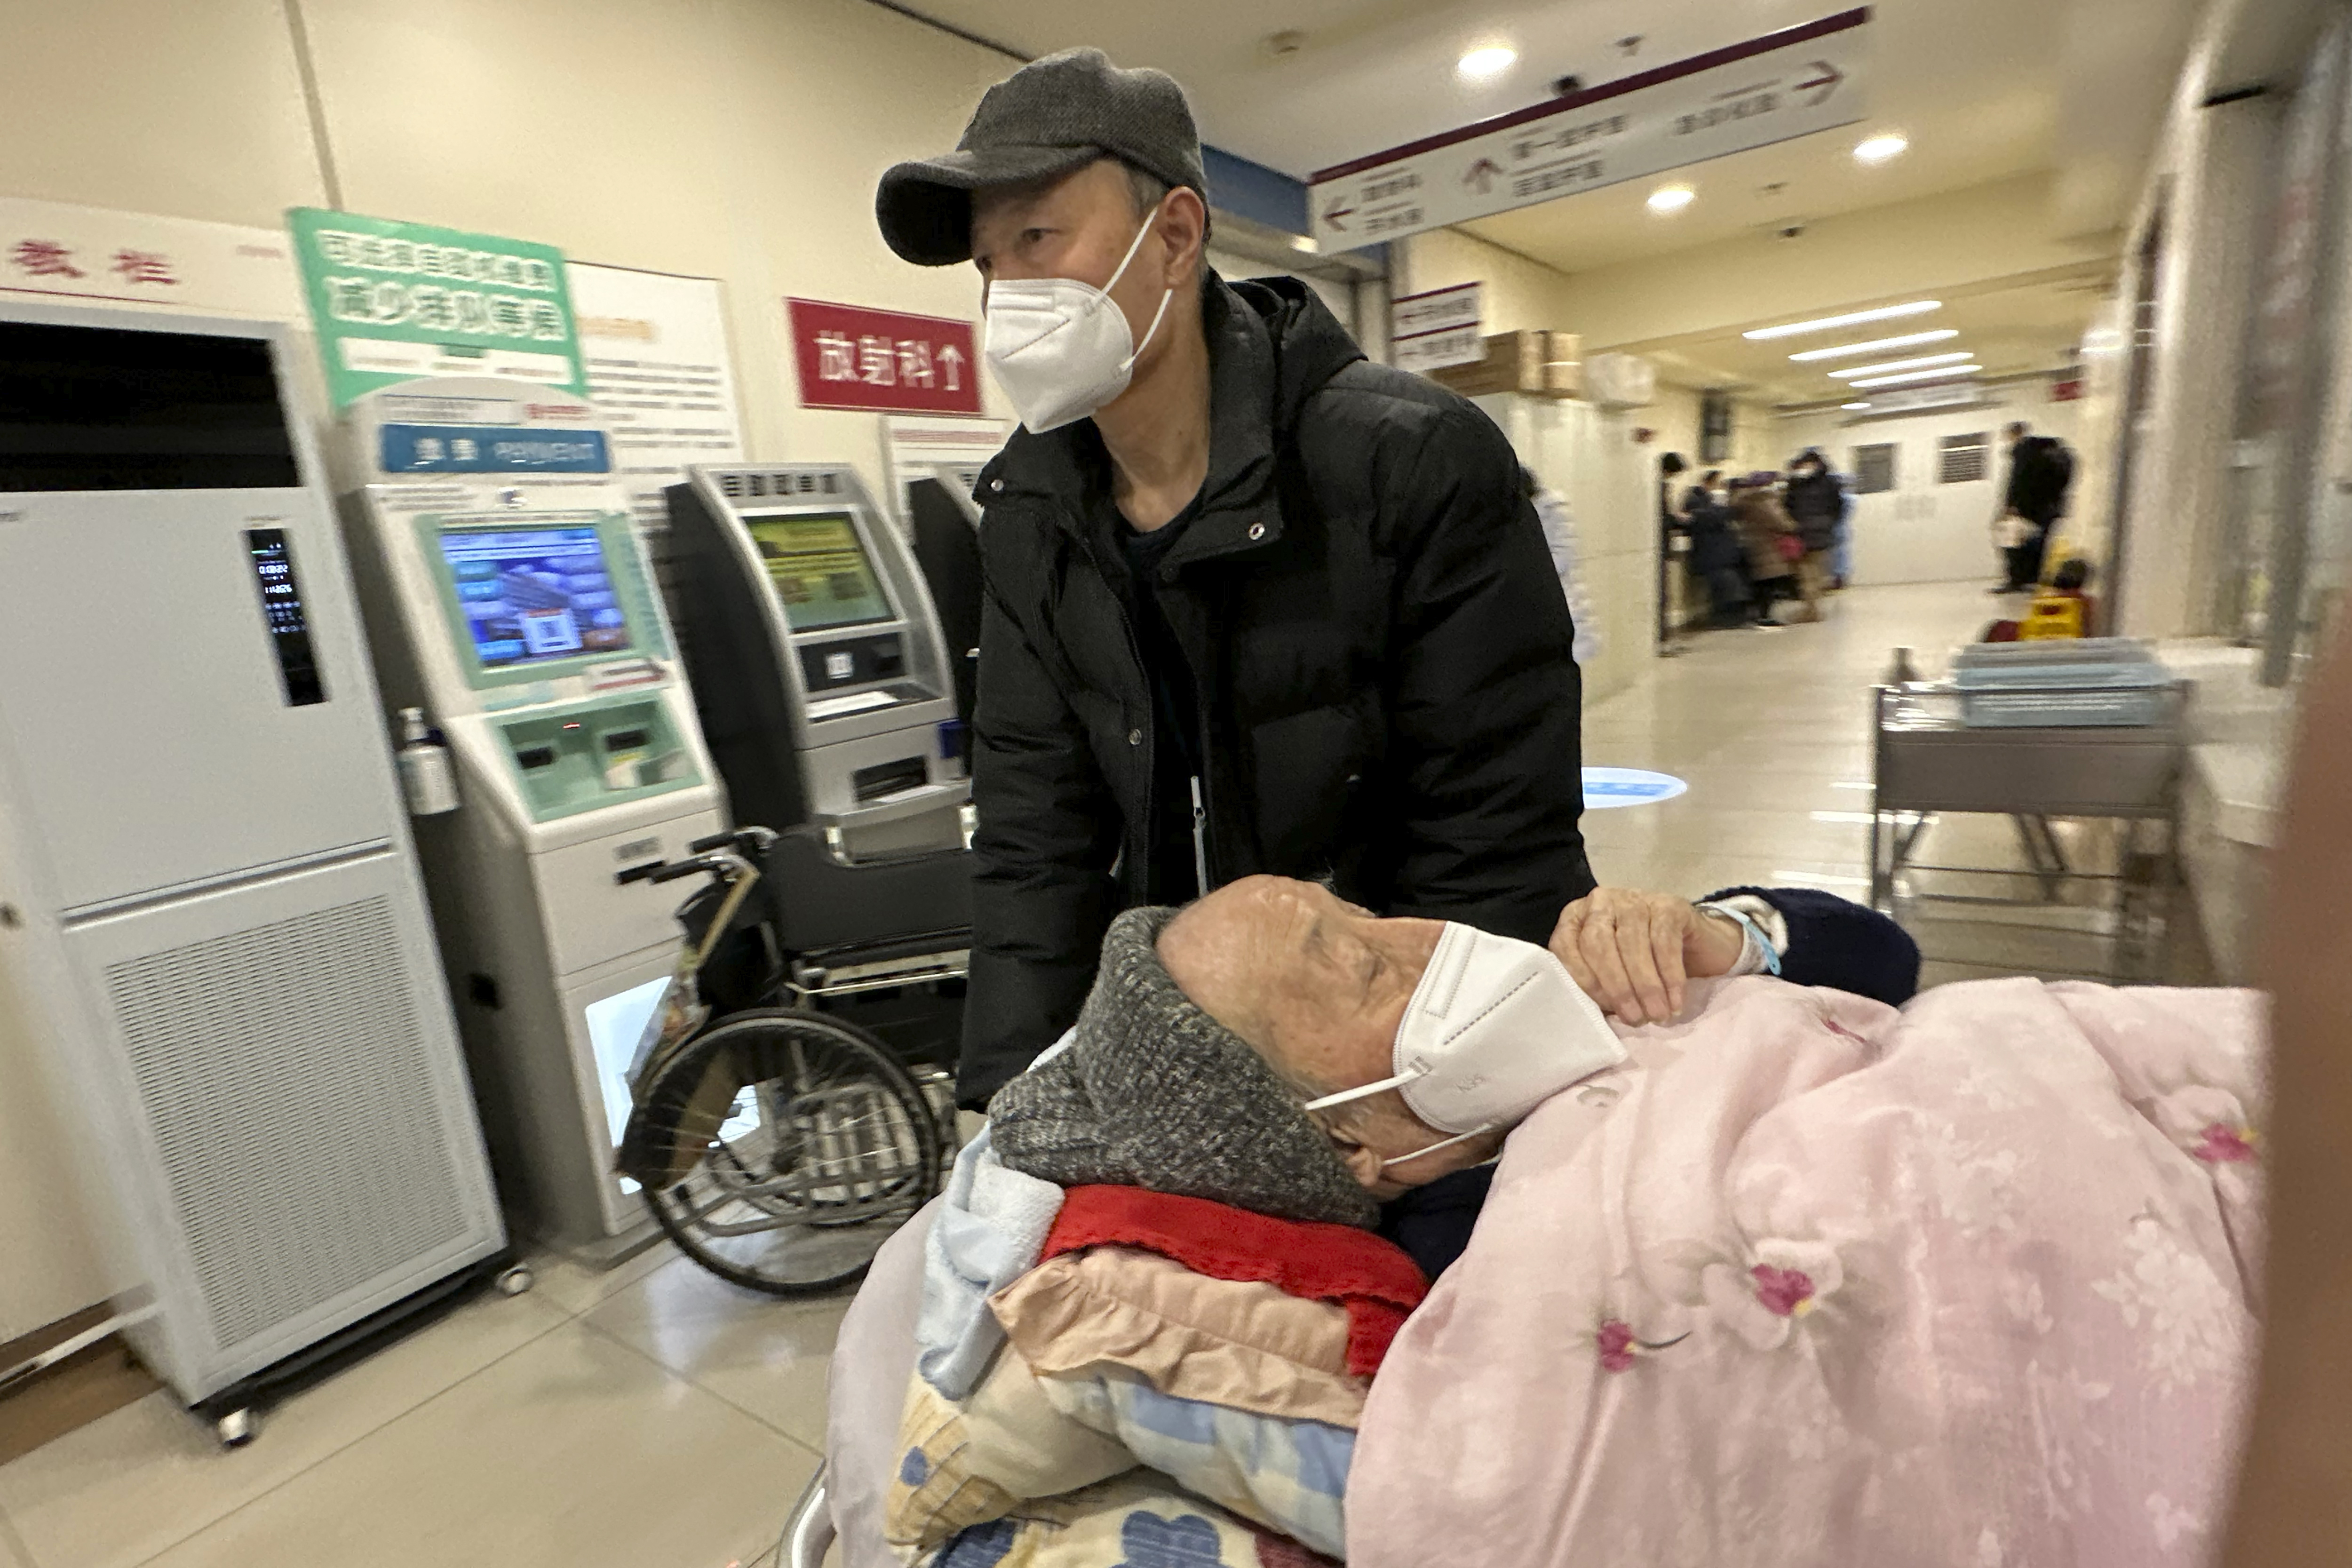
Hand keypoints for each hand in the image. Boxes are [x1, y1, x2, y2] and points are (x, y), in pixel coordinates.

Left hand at [1549, 888, 1746, 1024]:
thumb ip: (1597, 987)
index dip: (1583, 981)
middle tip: (1636, 1019)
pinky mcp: (1669, 905)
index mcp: (1576, 919)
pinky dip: (1670, 976)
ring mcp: (1634, 899)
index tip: (1607, 1011)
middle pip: (1598, 943)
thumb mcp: (1612, 976)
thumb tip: (1595, 1017)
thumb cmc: (1643, 967)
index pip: (1566, 946)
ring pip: (1632, 943)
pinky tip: (1675, 1001)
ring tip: (1657, 1015)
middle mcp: (1601, 902)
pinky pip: (1665, 942)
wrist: (1695, 948)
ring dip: (1646, 986)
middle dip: (1616, 987)